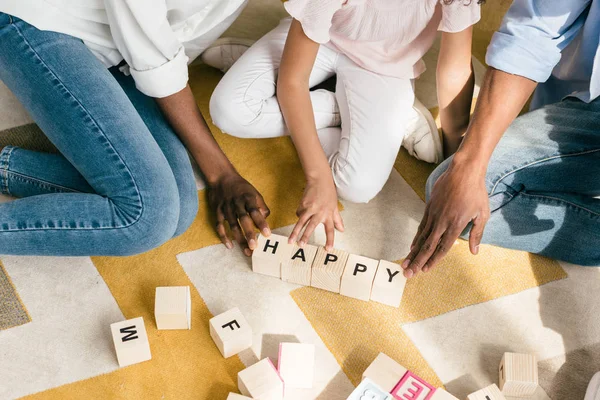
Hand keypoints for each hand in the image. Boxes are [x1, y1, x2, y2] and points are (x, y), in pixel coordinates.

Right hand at [207, 172, 270, 255]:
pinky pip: (220, 226)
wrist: (222, 177)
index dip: (261, 223)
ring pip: (232, 225)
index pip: (255, 212)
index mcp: (248, 198)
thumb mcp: (255, 193)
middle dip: (249, 234)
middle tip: (254, 247)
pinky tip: (230, 246)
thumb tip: (264, 219)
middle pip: (243, 220)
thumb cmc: (242, 188)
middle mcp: (237, 204)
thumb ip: (261, 207)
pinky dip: (224, 236)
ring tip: (246, 251)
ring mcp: (226, 208)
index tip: (267, 234)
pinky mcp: (218, 212)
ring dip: (239, 239)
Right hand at [289, 176, 343, 249]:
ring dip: (295, 232)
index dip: (330, 240)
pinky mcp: (303, 204)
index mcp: (329, 214)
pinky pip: (299, 214)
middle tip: (301, 245)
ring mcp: (310, 208)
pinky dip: (300, 215)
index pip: (330, 229)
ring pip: (301, 222)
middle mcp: (319, 212)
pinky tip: (302, 211)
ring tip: (291, 241)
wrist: (319, 180)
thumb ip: (337, 219)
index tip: (328, 249)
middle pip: (312, 227)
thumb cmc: (328, 193)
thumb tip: (342, 230)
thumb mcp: (335, 206)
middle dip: (306, 237)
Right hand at [402, 160, 489, 277]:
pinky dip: (416, 237)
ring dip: (413, 252)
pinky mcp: (429, 207)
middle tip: (408, 274)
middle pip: (427, 246)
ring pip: (421, 237)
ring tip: (405, 264)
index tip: (425, 271)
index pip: (442, 248)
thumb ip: (477, 234)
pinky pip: (421, 226)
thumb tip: (474, 251)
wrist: (463, 171)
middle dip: (417, 261)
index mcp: (456, 225)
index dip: (433, 261)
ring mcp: (434, 214)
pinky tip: (412, 246)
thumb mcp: (483, 214)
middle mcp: (442, 221)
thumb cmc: (476, 192)